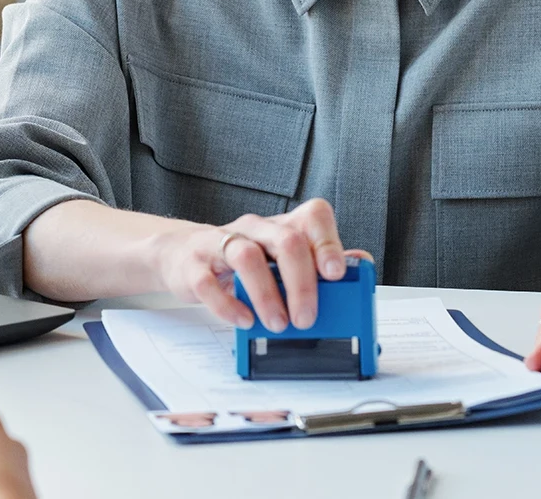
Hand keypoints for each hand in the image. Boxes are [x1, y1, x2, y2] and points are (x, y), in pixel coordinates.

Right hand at [153, 198, 369, 330]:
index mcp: (281, 226)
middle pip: (286, 240)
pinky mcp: (194, 265)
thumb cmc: (239, 262)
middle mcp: (255, 229)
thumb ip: (317, 262)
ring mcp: (221, 243)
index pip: (312, 217)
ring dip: (267, 295)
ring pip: (247, 256)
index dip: (328, 243)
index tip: (336, 274)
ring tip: (277, 323)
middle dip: (302, 283)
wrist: (181, 255)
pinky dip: (227, 304)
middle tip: (307, 317)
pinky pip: (208, 281)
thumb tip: (359, 264)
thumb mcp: (279, 259)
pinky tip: (244, 320)